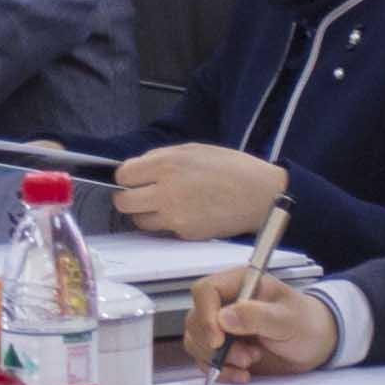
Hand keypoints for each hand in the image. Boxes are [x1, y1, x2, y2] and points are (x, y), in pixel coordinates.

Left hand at [113, 144, 282, 241]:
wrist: (261, 195)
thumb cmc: (232, 168)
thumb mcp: (194, 150)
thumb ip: (161, 158)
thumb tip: (138, 167)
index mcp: (167, 165)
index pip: (123, 175)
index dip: (128, 176)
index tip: (135, 178)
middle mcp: (166, 191)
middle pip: (124, 202)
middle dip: (128, 197)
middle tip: (141, 194)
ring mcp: (174, 216)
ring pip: (139, 221)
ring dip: (145, 213)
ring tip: (164, 204)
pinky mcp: (184, 234)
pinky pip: (163, 230)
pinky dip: (167, 223)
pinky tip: (184, 213)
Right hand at [183, 270, 338, 376]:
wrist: (315, 345)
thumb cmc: (306, 322)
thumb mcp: (288, 318)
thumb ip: (257, 316)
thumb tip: (223, 318)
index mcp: (238, 283)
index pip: (205, 291)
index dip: (205, 315)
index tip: (219, 340)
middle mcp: (224, 303)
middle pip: (195, 320)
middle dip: (216, 345)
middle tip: (247, 356)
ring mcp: (220, 327)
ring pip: (195, 342)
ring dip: (219, 360)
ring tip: (251, 362)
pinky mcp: (222, 350)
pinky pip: (205, 361)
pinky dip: (220, 372)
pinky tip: (243, 375)